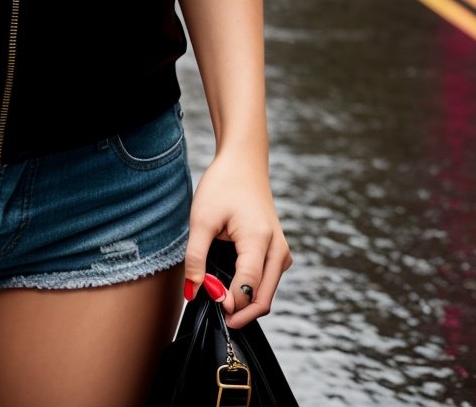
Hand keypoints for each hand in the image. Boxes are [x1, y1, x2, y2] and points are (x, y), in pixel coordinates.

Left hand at [184, 148, 291, 329]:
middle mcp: (277, 250)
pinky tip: (229, 283)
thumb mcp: (201, 219)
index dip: (228, 302)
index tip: (208, 301)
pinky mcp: (279, 252)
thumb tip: (193, 293)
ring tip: (218, 295)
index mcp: (259, 239)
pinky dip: (251, 291)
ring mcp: (282, 252)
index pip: (248, 287)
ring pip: (267, 294)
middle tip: (213, 312)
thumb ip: (195, 258)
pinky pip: (268, 282)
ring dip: (245, 303)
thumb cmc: (222, 185)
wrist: (243, 162)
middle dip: (239, 313)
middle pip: (263, 299)